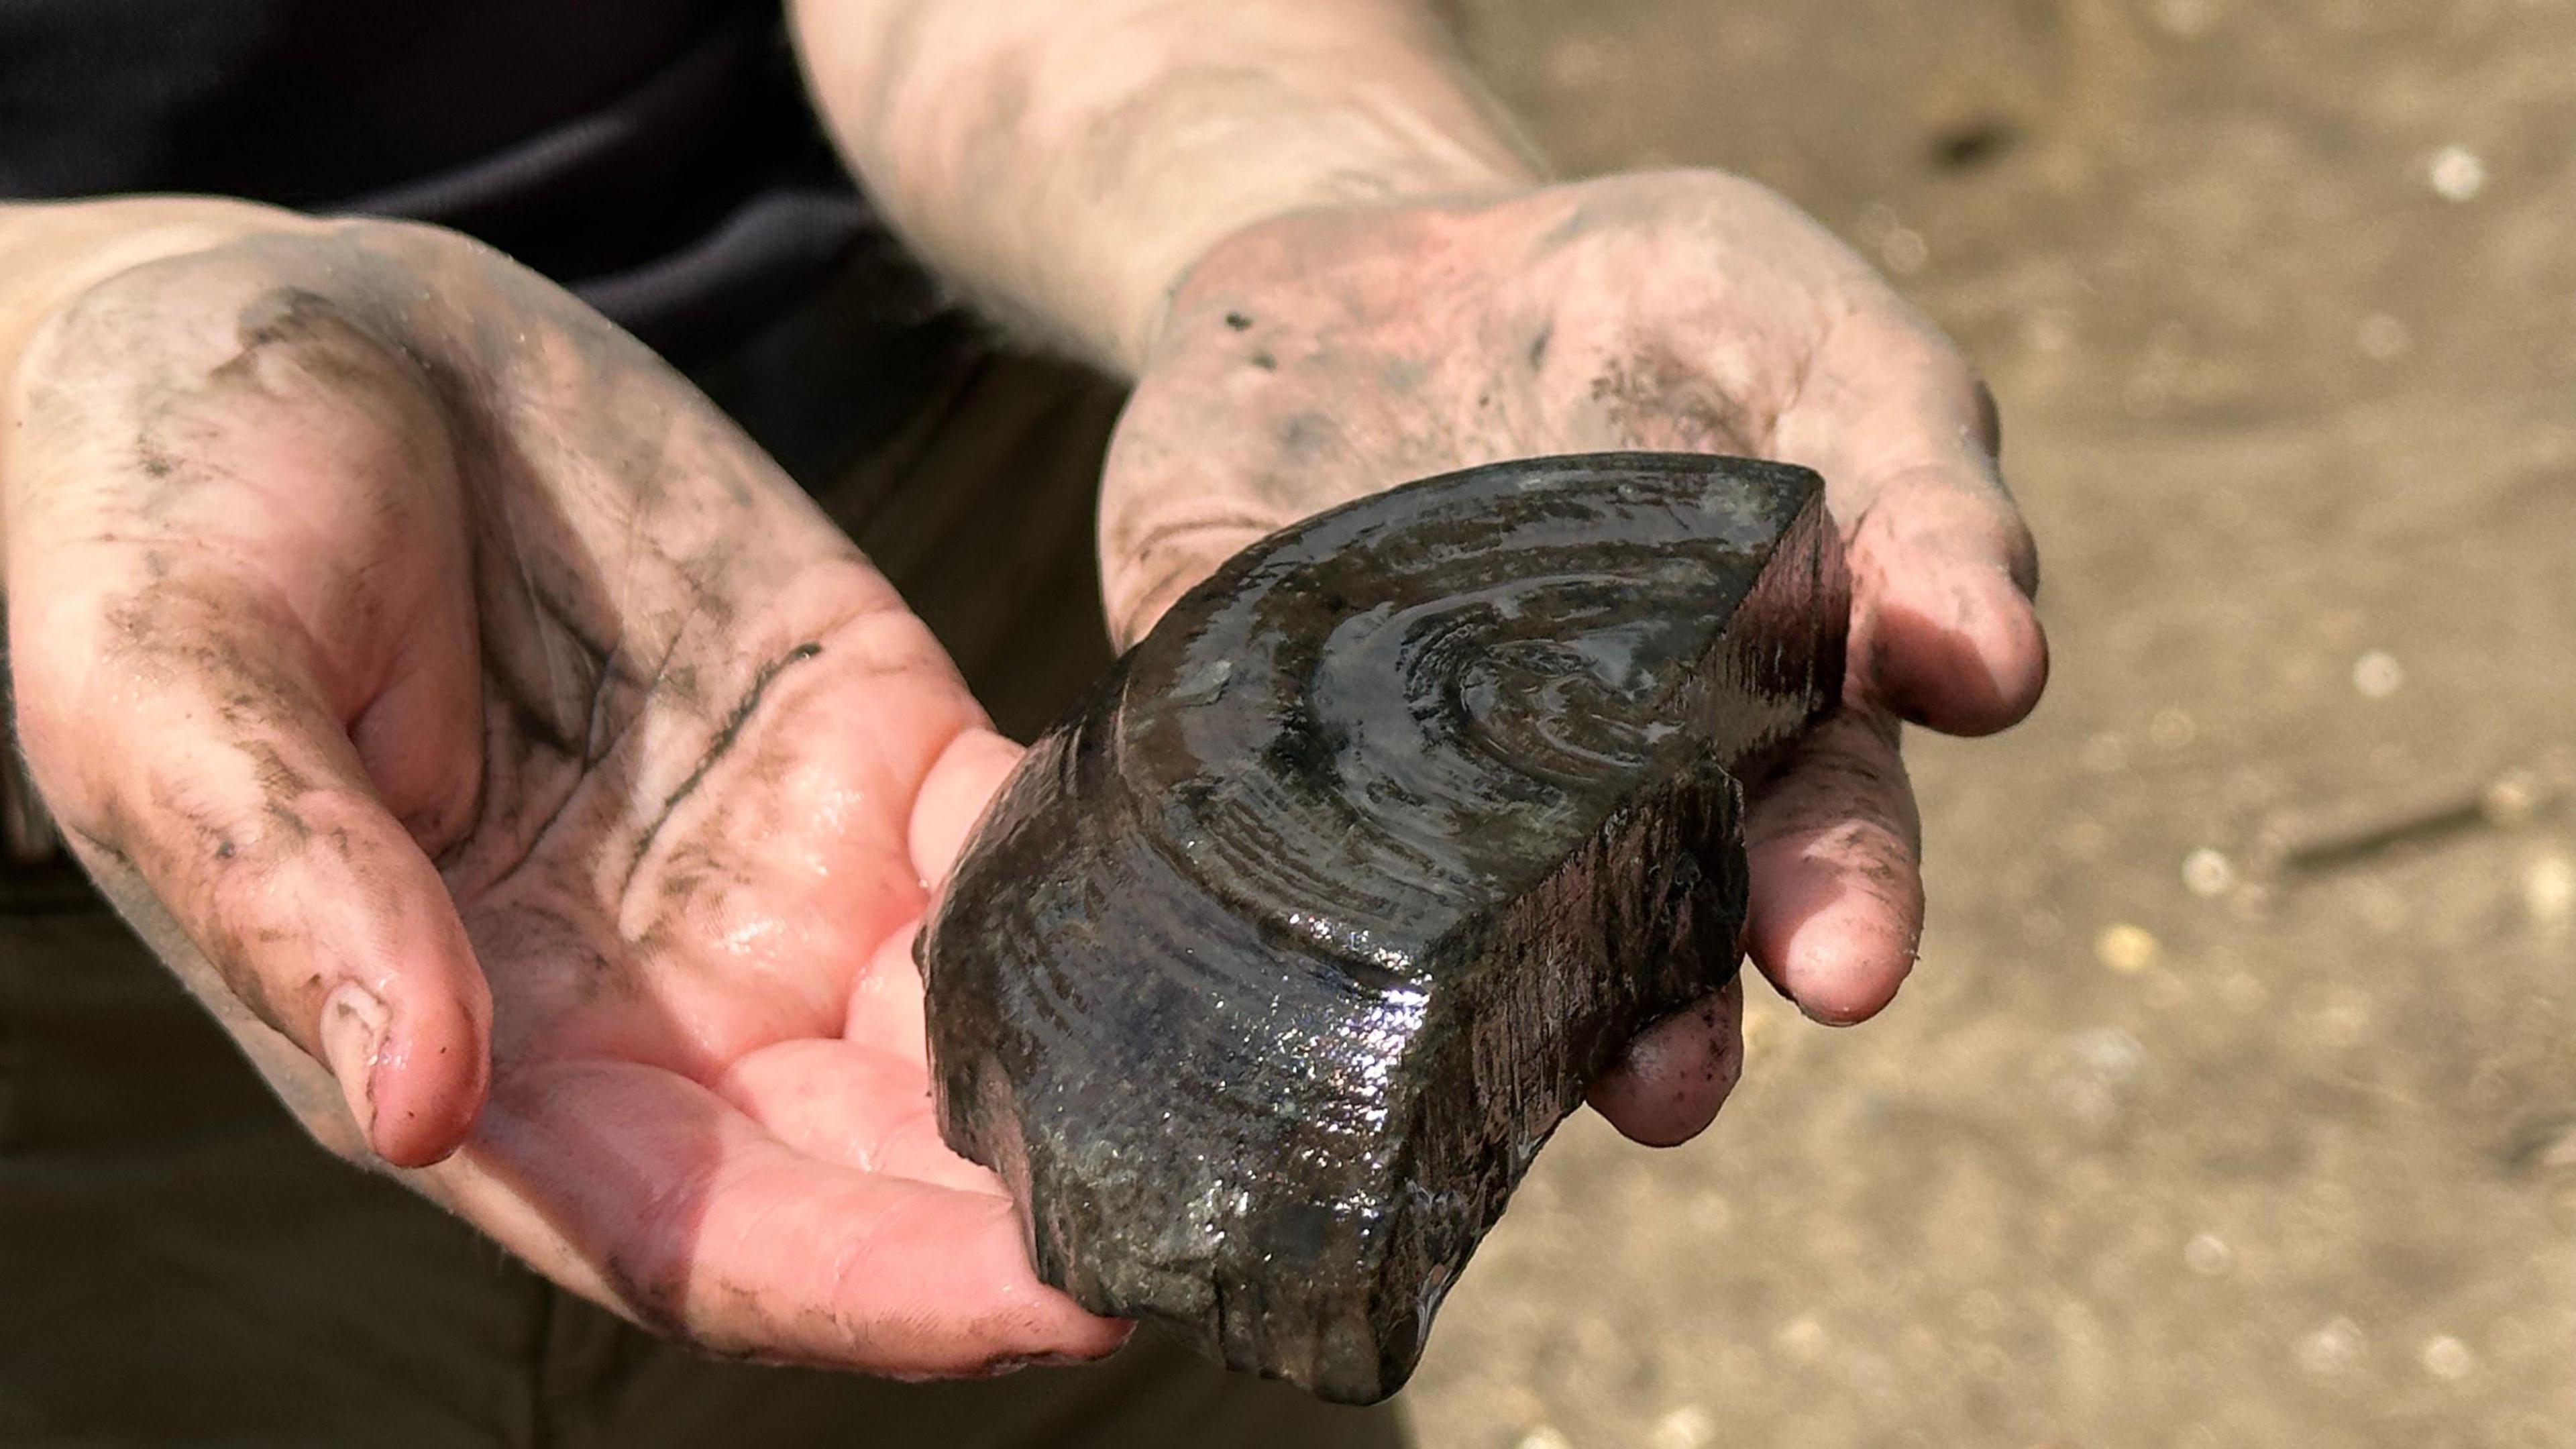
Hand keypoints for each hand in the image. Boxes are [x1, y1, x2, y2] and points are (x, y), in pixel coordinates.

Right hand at [1, 216, 1125, 1372]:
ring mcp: (777, 870)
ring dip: (1108, 1070)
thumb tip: (415, 1107)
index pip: (699, 1240)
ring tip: (1275, 1078)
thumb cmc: (164, 519)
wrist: (286, 332)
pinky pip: (1016, 839)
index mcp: (481, 1045)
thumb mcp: (170, 690)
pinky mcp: (866, 735)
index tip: (1051, 1305)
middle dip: (1035, 1214)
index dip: (871, 1294)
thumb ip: (292, 892)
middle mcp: (655, 1001)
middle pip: (878, 1167)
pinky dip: (1110, 876)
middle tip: (1232, 1214)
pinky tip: (1216, 888)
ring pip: (973, 1030)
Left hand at [1099, 170, 2047, 1145]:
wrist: (1374, 282)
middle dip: (1726, 972)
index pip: (1834, 821)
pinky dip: (1292, 908)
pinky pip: (1272, 850)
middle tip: (1776, 1017)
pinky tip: (1324, 963)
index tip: (1863, 938)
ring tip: (1637, 1077)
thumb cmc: (1645, 307)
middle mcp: (1606, 796)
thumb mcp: (1798, 328)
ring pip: (1491, 937)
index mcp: (1761, 713)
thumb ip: (1904, 467)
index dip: (1867, 865)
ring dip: (1559, 1012)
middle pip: (1682, 915)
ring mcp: (1430, 796)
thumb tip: (1990, 660)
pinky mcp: (1262, 767)